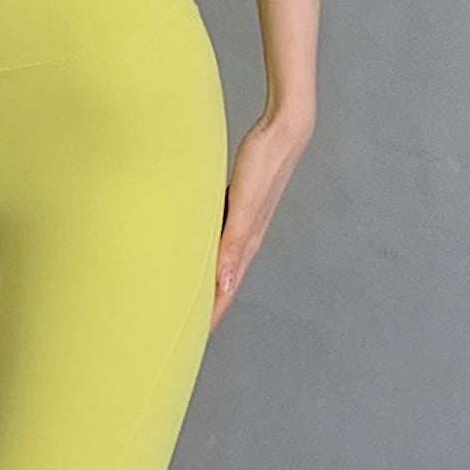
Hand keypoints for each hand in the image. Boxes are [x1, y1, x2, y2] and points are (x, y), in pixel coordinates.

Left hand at [210, 108, 310, 328]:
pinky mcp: (239, 204)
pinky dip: (207, 252)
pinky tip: (197, 249)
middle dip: (208, 305)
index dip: (211, 314)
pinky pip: (219, 237)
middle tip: (185, 326)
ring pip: (221, 260)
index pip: (225, 289)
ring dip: (208, 280)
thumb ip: (233, 244)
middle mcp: (246, 236)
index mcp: (247, 242)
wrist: (284, 129)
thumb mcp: (244, 205)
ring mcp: (243, 220)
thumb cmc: (264, 162)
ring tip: (190, 295)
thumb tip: (225, 285)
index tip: (193, 339)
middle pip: (223, 280)